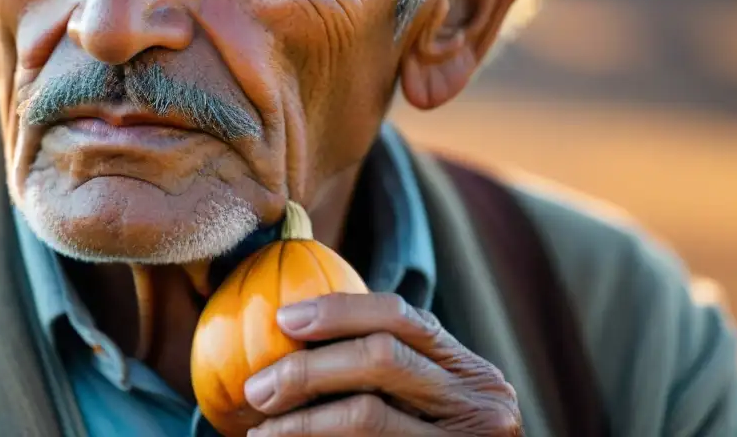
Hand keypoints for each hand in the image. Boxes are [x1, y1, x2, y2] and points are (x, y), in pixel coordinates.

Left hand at [241, 292, 522, 435]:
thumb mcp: (430, 404)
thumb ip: (390, 369)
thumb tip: (294, 328)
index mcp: (470, 372)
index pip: (401, 316)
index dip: (338, 310)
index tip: (283, 318)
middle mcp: (479, 405)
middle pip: (380, 358)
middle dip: (309, 368)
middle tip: (257, 387)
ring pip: (367, 414)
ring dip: (301, 421)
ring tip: (260, 430)